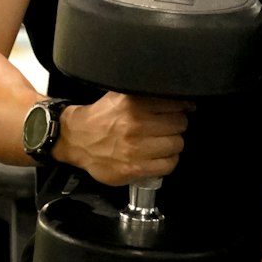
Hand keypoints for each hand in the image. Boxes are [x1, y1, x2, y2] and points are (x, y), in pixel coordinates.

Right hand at [53, 92, 193, 185]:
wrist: (77, 140)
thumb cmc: (103, 116)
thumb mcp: (122, 95)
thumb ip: (147, 93)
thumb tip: (178, 93)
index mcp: (134, 103)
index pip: (176, 104)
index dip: (183, 106)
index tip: (184, 109)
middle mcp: (136, 125)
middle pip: (179, 124)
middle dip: (178, 124)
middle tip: (169, 126)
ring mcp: (135, 149)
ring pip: (176, 144)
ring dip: (174, 143)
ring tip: (164, 140)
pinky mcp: (134, 168)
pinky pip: (167, 165)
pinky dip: (168, 160)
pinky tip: (161, 155)